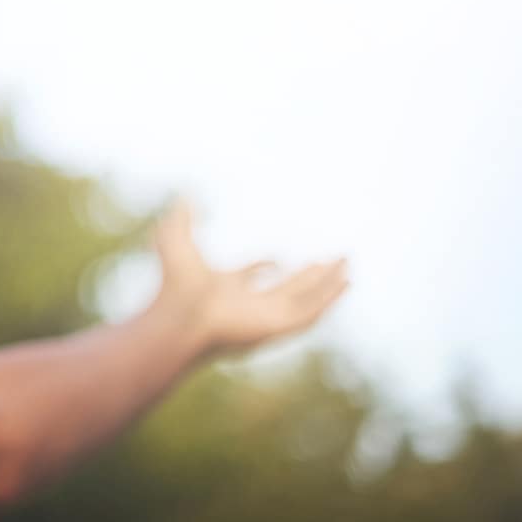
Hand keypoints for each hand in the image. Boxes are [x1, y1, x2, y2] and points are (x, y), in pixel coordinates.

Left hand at [151, 200, 348, 357]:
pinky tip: (345, 281)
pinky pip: (313, 311)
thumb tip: (184, 194)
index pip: (250, 277)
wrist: (182, 317)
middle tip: (329, 259)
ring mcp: (266, 317)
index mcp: (224, 289)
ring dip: (327, 282)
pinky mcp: (281, 326)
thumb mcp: (175, 241)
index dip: (263, 264)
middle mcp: (248, 305)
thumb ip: (182, 218)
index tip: (278, 257)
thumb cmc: (175, 284)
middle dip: (309, 275)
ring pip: (306, 299)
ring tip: (346, 263)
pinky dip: (330, 297)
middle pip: (287, 289)